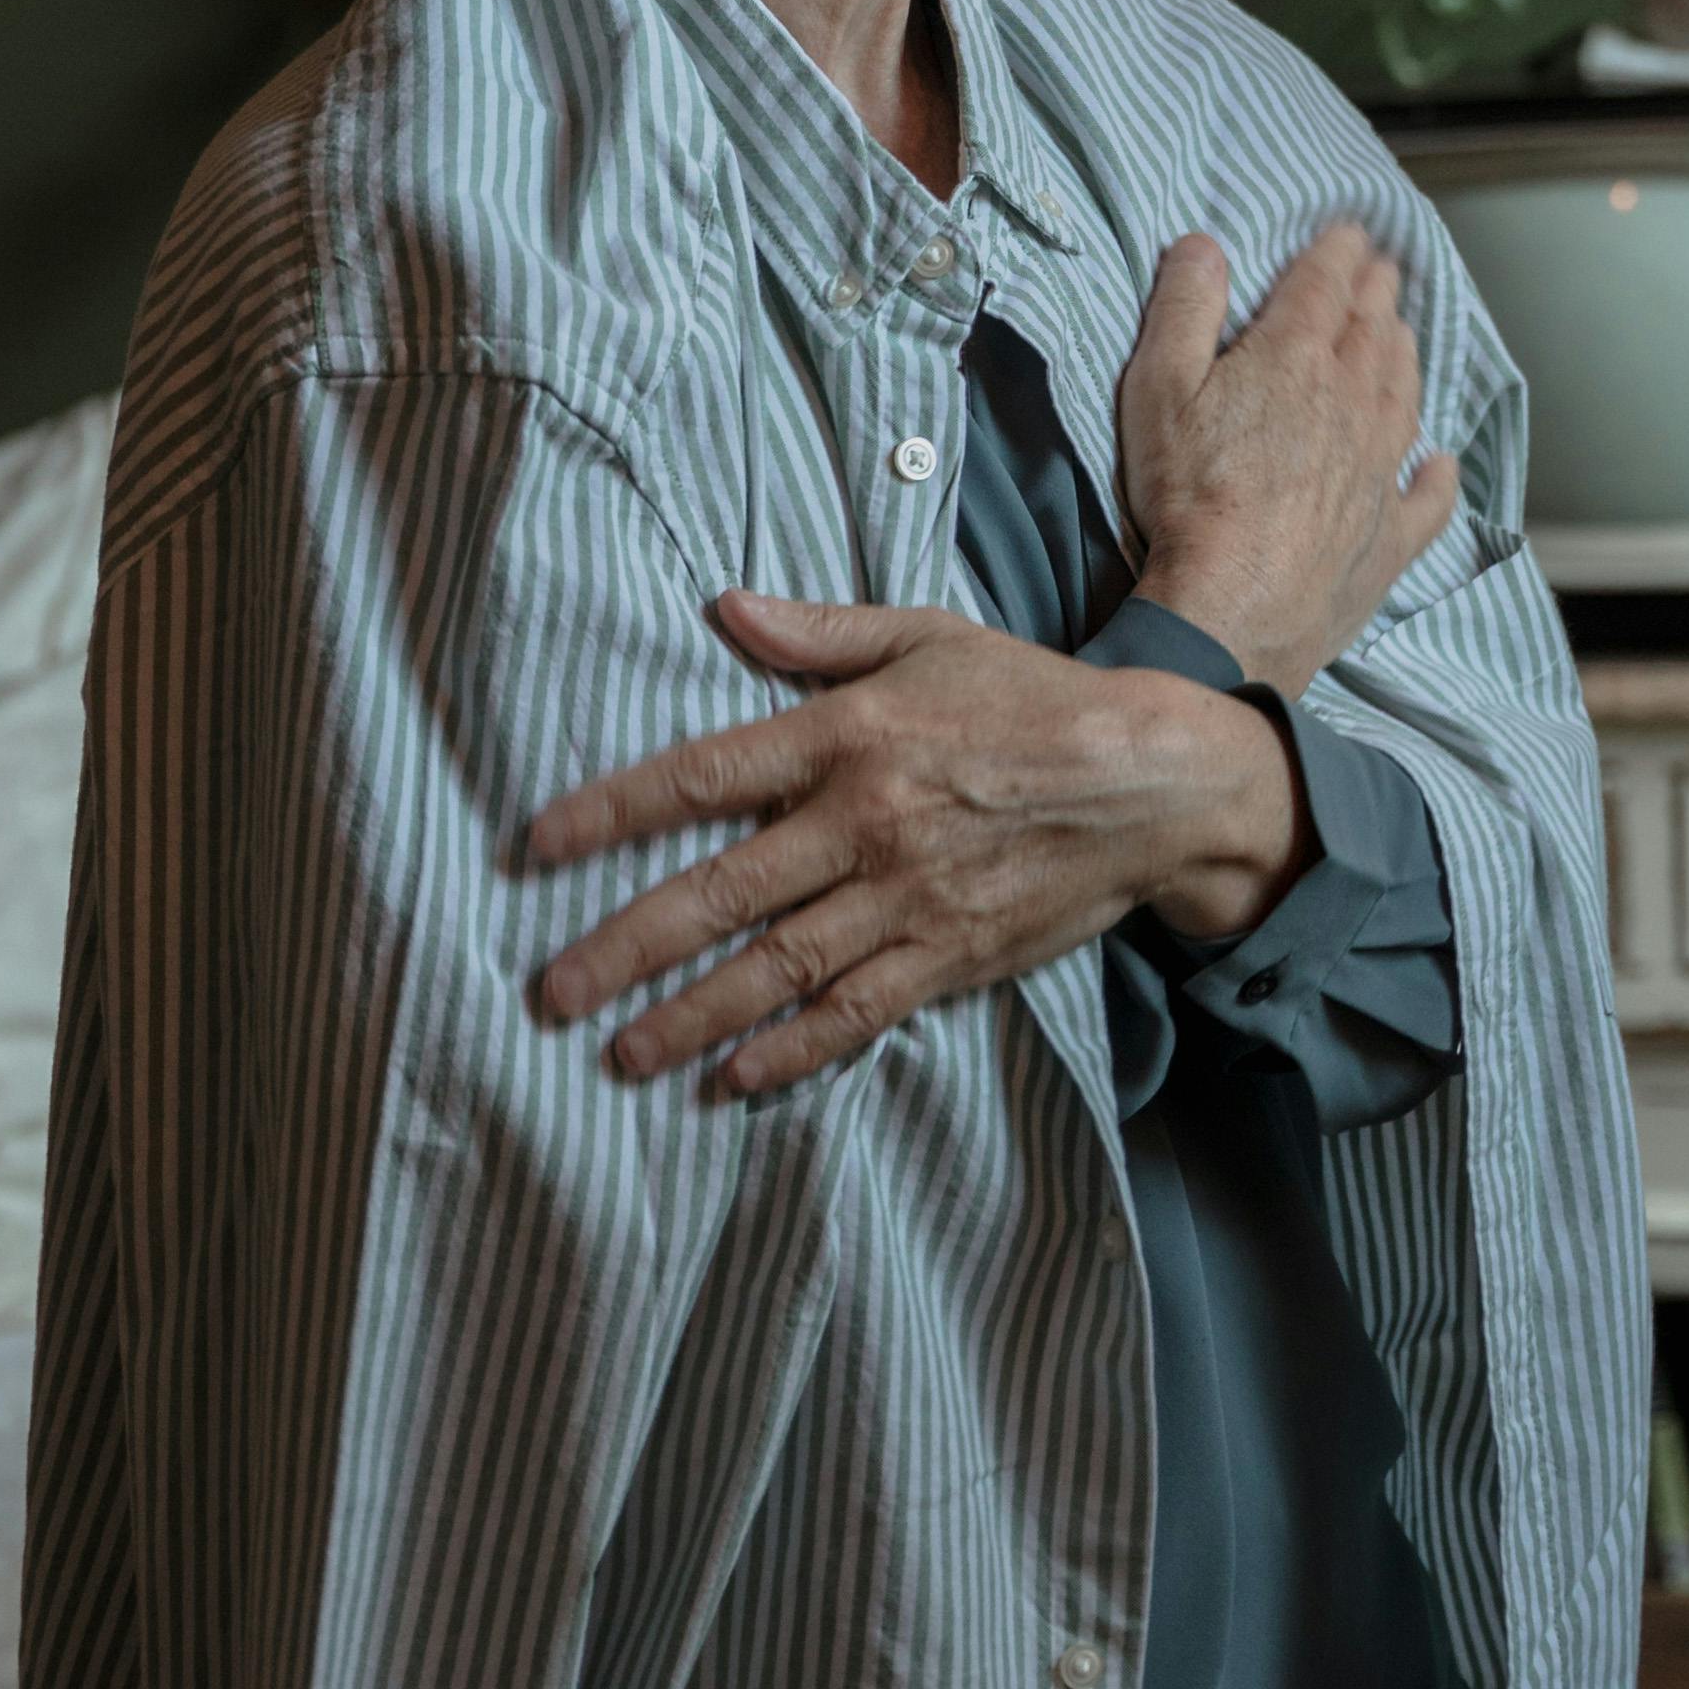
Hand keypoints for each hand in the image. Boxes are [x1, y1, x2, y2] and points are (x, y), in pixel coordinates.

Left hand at [516, 596, 1308, 1097]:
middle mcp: (864, 822)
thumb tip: (722, 610)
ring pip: (775, 968)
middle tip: (550, 992)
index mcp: (848, 734)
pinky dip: (791, 1051)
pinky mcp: (948, 956)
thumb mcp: (925, 634)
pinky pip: (854, 1013)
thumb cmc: (1029, 697)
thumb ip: (817, 633)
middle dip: (625, 947)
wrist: (1149, 779)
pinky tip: (733, 1079)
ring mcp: (905, 898)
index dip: (614, 811)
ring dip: (690, 1018)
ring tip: (621, 1055)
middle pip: (719, 893)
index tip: (539, 847)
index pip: (704, 776)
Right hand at [1116, 218, 1460, 696]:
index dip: (1339, 250)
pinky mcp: (1388, 537)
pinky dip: (1438, 475)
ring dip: (1406, 357)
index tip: (1350, 233)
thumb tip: (1205, 244)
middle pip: (1375, 330)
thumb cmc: (1186, 496)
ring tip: (1403, 337)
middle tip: (1383, 270)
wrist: (1229, 610)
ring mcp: (1378, 472)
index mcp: (1296, 357)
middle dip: (1379, 292)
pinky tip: (1440, 464)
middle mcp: (1353, 403)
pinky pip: (1428, 497)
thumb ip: (1183, 306)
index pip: (1327, 283)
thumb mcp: (1157, 386)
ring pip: (1406, 395)